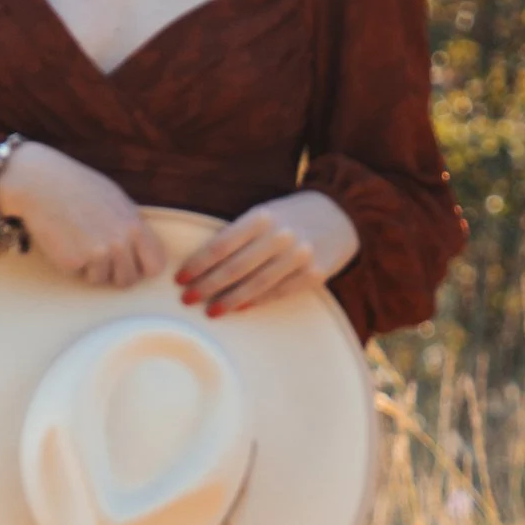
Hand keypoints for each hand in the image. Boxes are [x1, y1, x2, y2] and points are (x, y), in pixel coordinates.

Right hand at [0, 143, 167, 286]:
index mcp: (134, 226)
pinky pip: (78, 274)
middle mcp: (119, 243)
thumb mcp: (116, 200)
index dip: (143, 267)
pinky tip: (64, 240)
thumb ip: (131, 226)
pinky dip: (71, 264)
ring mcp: (95, 254)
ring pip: (101, 280)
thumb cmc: (79, 187)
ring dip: (91, 268)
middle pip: (128, 280)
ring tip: (79, 241)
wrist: (41, 183)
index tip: (133, 263)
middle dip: (115, 274)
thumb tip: (143, 250)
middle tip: (100, 256)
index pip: (155, 265)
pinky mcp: (72, 262)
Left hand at [174, 190, 359, 315]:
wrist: (344, 213)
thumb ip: (240, 233)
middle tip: (186, 299)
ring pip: (255, 284)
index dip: (198, 264)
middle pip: (234, 268)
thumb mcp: (266, 213)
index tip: (180, 278)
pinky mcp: (313, 274)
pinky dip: (256, 302)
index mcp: (262, 216)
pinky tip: (239, 308)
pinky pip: (278, 292)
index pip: (221, 245)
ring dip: (229, 300)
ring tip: (210, 311)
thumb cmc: (293, 214)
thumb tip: (205, 263)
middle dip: (206, 286)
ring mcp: (298, 256)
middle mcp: (280, 236)